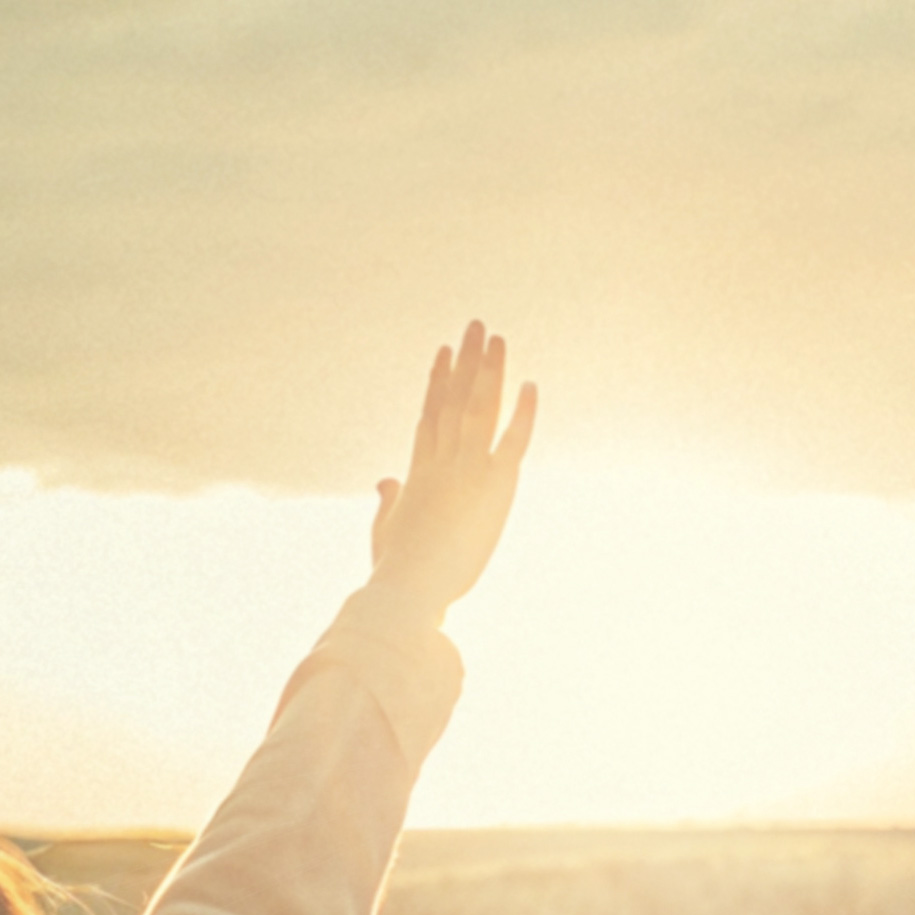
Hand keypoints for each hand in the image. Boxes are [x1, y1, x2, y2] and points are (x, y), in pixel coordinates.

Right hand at [369, 319, 534, 611]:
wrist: (409, 587)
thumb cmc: (397, 571)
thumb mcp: (386, 531)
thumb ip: (388, 501)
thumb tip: (385, 479)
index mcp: (418, 474)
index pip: (431, 417)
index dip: (438, 383)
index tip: (444, 353)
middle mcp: (441, 463)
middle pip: (453, 400)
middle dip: (465, 362)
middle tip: (475, 327)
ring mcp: (466, 470)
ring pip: (477, 408)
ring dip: (487, 370)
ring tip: (495, 337)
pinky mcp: (492, 485)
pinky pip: (512, 440)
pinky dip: (522, 412)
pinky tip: (529, 384)